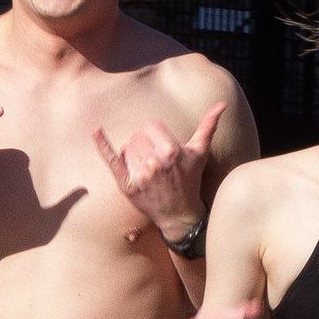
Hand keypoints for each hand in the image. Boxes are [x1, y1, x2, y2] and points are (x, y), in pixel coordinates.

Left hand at [97, 102, 225, 240]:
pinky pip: (111, 159)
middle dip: (144, 145)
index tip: (162, 148)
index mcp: (171, 149)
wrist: (180, 214)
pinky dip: (102, 144)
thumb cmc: (190, 179)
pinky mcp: (127, 185)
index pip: (150, 125)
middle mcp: (155, 162)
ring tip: (146, 170)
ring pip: (126, 148)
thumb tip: (221, 104)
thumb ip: (208, 126)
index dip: (155, 134)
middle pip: (137, 136)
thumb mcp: (200, 152)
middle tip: (155, 162)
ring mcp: (140, 174)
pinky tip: (96, 131)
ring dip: (133, 155)